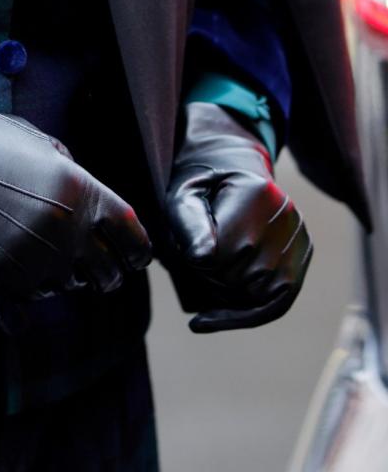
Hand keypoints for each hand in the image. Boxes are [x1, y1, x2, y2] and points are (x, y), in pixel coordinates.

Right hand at [0, 82, 152, 300]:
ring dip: (71, 274)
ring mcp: (36, 260)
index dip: (139, 248)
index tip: (137, 253)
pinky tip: (26, 259)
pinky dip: (40, 283)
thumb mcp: (37, 141)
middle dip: (109, 269)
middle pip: (109, 271)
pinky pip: (39, 294)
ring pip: (74, 285)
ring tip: (53, 254)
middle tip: (101, 263)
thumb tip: (89, 196)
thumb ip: (72, 170)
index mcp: (79, 190)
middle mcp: (65, 231)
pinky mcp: (7, 281)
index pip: (132, 234)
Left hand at [166, 101, 311, 331]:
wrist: (233, 166)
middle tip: (196, 256)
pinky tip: (207, 319)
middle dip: (209, 277)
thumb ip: (188, 222)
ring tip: (209, 270)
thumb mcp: (183, 192)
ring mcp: (300, 239)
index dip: (192, 259)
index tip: (183, 245)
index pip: (218, 255)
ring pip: (256, 295)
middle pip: (239, 278)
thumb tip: (202, 258)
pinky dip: (242, 315)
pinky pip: (276, 304)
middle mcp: (288, 218)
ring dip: (225, 292)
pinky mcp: (302, 259)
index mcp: (257, 194)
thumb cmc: (202, 182)